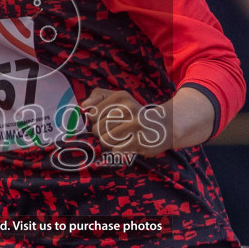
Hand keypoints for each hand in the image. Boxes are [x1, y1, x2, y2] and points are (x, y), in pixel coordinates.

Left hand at [79, 86, 216, 156]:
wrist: (165, 126)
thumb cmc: (135, 114)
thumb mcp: (120, 98)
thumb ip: (99, 96)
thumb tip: (83, 106)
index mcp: (121, 97)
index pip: (92, 113)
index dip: (96, 120)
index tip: (106, 119)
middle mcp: (128, 109)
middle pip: (97, 128)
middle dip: (103, 133)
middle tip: (116, 130)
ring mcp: (135, 126)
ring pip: (105, 140)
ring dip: (110, 143)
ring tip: (122, 137)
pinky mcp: (139, 142)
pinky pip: (116, 151)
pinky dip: (119, 150)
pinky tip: (129, 144)